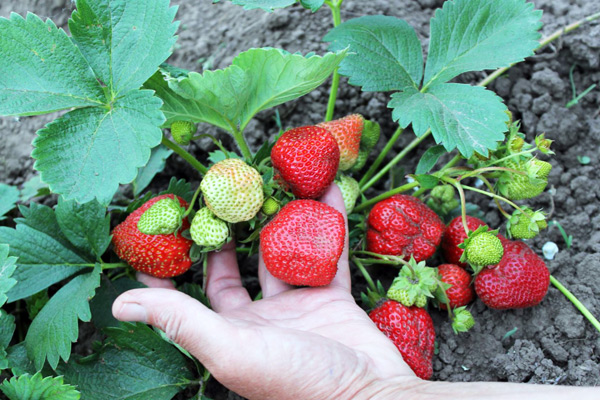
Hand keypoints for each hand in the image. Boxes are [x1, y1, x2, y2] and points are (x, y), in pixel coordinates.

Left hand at [112, 184, 416, 399]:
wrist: (371, 395)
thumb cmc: (298, 381)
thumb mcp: (232, 349)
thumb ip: (182, 322)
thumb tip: (121, 304)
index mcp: (231, 334)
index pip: (190, 295)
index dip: (171, 266)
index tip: (157, 232)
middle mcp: (260, 319)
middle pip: (237, 266)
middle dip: (227, 232)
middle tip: (219, 195)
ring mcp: (297, 305)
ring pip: (281, 253)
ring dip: (278, 222)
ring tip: (269, 185)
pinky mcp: (332, 296)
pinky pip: (328, 251)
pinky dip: (329, 223)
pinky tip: (326, 192)